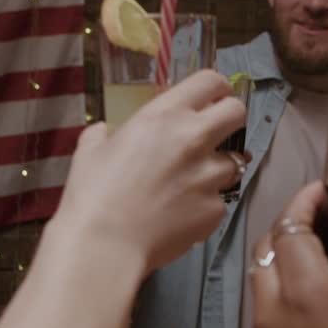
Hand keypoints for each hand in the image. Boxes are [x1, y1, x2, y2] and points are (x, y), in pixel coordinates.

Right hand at [54, 70, 245, 277]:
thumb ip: (105, 134)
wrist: (103, 246)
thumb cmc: (92, 194)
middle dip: (229, 120)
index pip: (211, 82)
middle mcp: (194, 139)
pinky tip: (182, 214)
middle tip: (214, 135)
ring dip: (217, 169)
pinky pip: (219, 201)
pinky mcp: (215, 210)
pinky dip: (205, 205)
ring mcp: (209, 176)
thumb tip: (106, 132)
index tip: (210, 99)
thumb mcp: (90, 151)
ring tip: (191, 183)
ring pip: (234, 162)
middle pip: (237, 113)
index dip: (215, 89)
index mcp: (164, 115)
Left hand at [250, 182, 327, 327]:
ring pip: (261, 280)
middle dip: (292, 226)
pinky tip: (319, 300)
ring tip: (327, 254)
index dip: (307, 200)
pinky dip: (281, 292)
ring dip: (283, 258)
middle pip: (267, 248)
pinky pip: (264, 313)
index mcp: (304, 290)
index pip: (291, 224)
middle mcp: (272, 310)